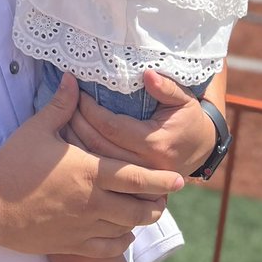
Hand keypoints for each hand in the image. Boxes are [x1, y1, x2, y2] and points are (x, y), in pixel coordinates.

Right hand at [0, 72, 183, 259]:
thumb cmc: (13, 163)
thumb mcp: (37, 129)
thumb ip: (61, 105)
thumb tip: (72, 79)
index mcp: (89, 172)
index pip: (135, 177)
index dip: (160, 179)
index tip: (179, 179)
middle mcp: (92, 202)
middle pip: (138, 208)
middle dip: (157, 203)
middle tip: (166, 196)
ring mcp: (83, 227)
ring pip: (125, 229)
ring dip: (140, 220)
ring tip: (148, 211)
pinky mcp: (71, 244)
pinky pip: (106, 249)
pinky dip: (120, 242)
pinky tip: (123, 234)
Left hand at [68, 70, 216, 174]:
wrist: (201, 150)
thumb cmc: (188, 119)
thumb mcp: (184, 100)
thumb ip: (166, 88)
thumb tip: (147, 74)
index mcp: (155, 144)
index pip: (112, 127)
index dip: (91, 110)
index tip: (78, 94)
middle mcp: (144, 167)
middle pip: (98, 147)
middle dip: (77, 125)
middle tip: (63, 106)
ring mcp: (137, 180)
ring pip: (96, 163)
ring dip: (75, 143)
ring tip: (60, 122)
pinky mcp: (131, 187)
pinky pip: (101, 173)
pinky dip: (83, 157)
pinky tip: (70, 144)